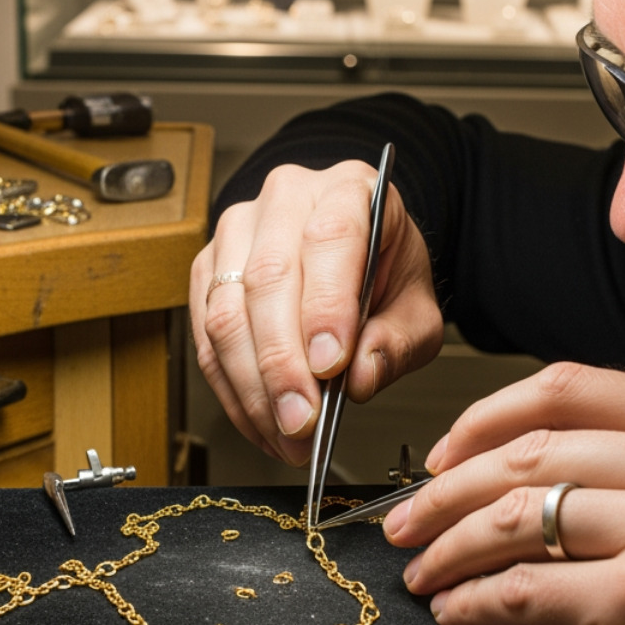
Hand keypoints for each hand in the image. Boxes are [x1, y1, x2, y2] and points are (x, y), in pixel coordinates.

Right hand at [191, 160, 442, 463]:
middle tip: (302, 421)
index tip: (332, 367)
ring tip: (285, 434)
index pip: (330, 239)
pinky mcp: (208, 269)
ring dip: (252, 387)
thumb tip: (359, 379)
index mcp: (348, 190)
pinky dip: (231, 389)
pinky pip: (206, 336)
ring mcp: (239, 231)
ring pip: (227, 313)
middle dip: (282, 364)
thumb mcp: (418, 308)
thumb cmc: (385, 273)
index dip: (326, 307)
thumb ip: (398, 342)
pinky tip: (260, 422)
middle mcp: (287, 199)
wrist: (356, 254)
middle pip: (268, 279)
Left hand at [383, 363, 624, 624]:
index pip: (566, 389)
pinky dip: (474, 601)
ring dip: (449, 547)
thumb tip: (497, 455)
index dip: (485, 417)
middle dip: (446, 490)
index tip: (443, 452)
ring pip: (514, 517)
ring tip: (424, 570)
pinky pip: (522, 590)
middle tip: (408, 521)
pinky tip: (460, 608)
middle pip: (529, 452)